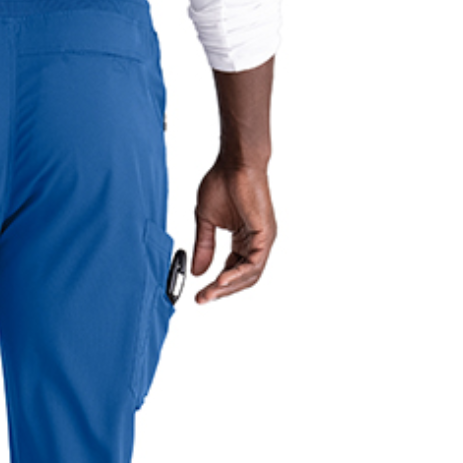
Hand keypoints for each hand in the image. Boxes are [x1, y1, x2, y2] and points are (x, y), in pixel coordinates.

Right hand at [191, 159, 276, 303]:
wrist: (234, 163)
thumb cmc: (222, 183)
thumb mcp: (206, 221)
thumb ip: (203, 247)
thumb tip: (197, 272)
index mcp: (244, 239)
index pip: (232, 269)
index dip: (216, 284)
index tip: (199, 294)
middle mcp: (256, 242)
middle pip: (242, 277)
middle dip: (220, 291)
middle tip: (202, 299)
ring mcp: (263, 239)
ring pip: (249, 274)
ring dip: (228, 287)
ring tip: (209, 293)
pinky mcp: (265, 235)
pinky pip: (254, 263)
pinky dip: (237, 274)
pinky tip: (221, 280)